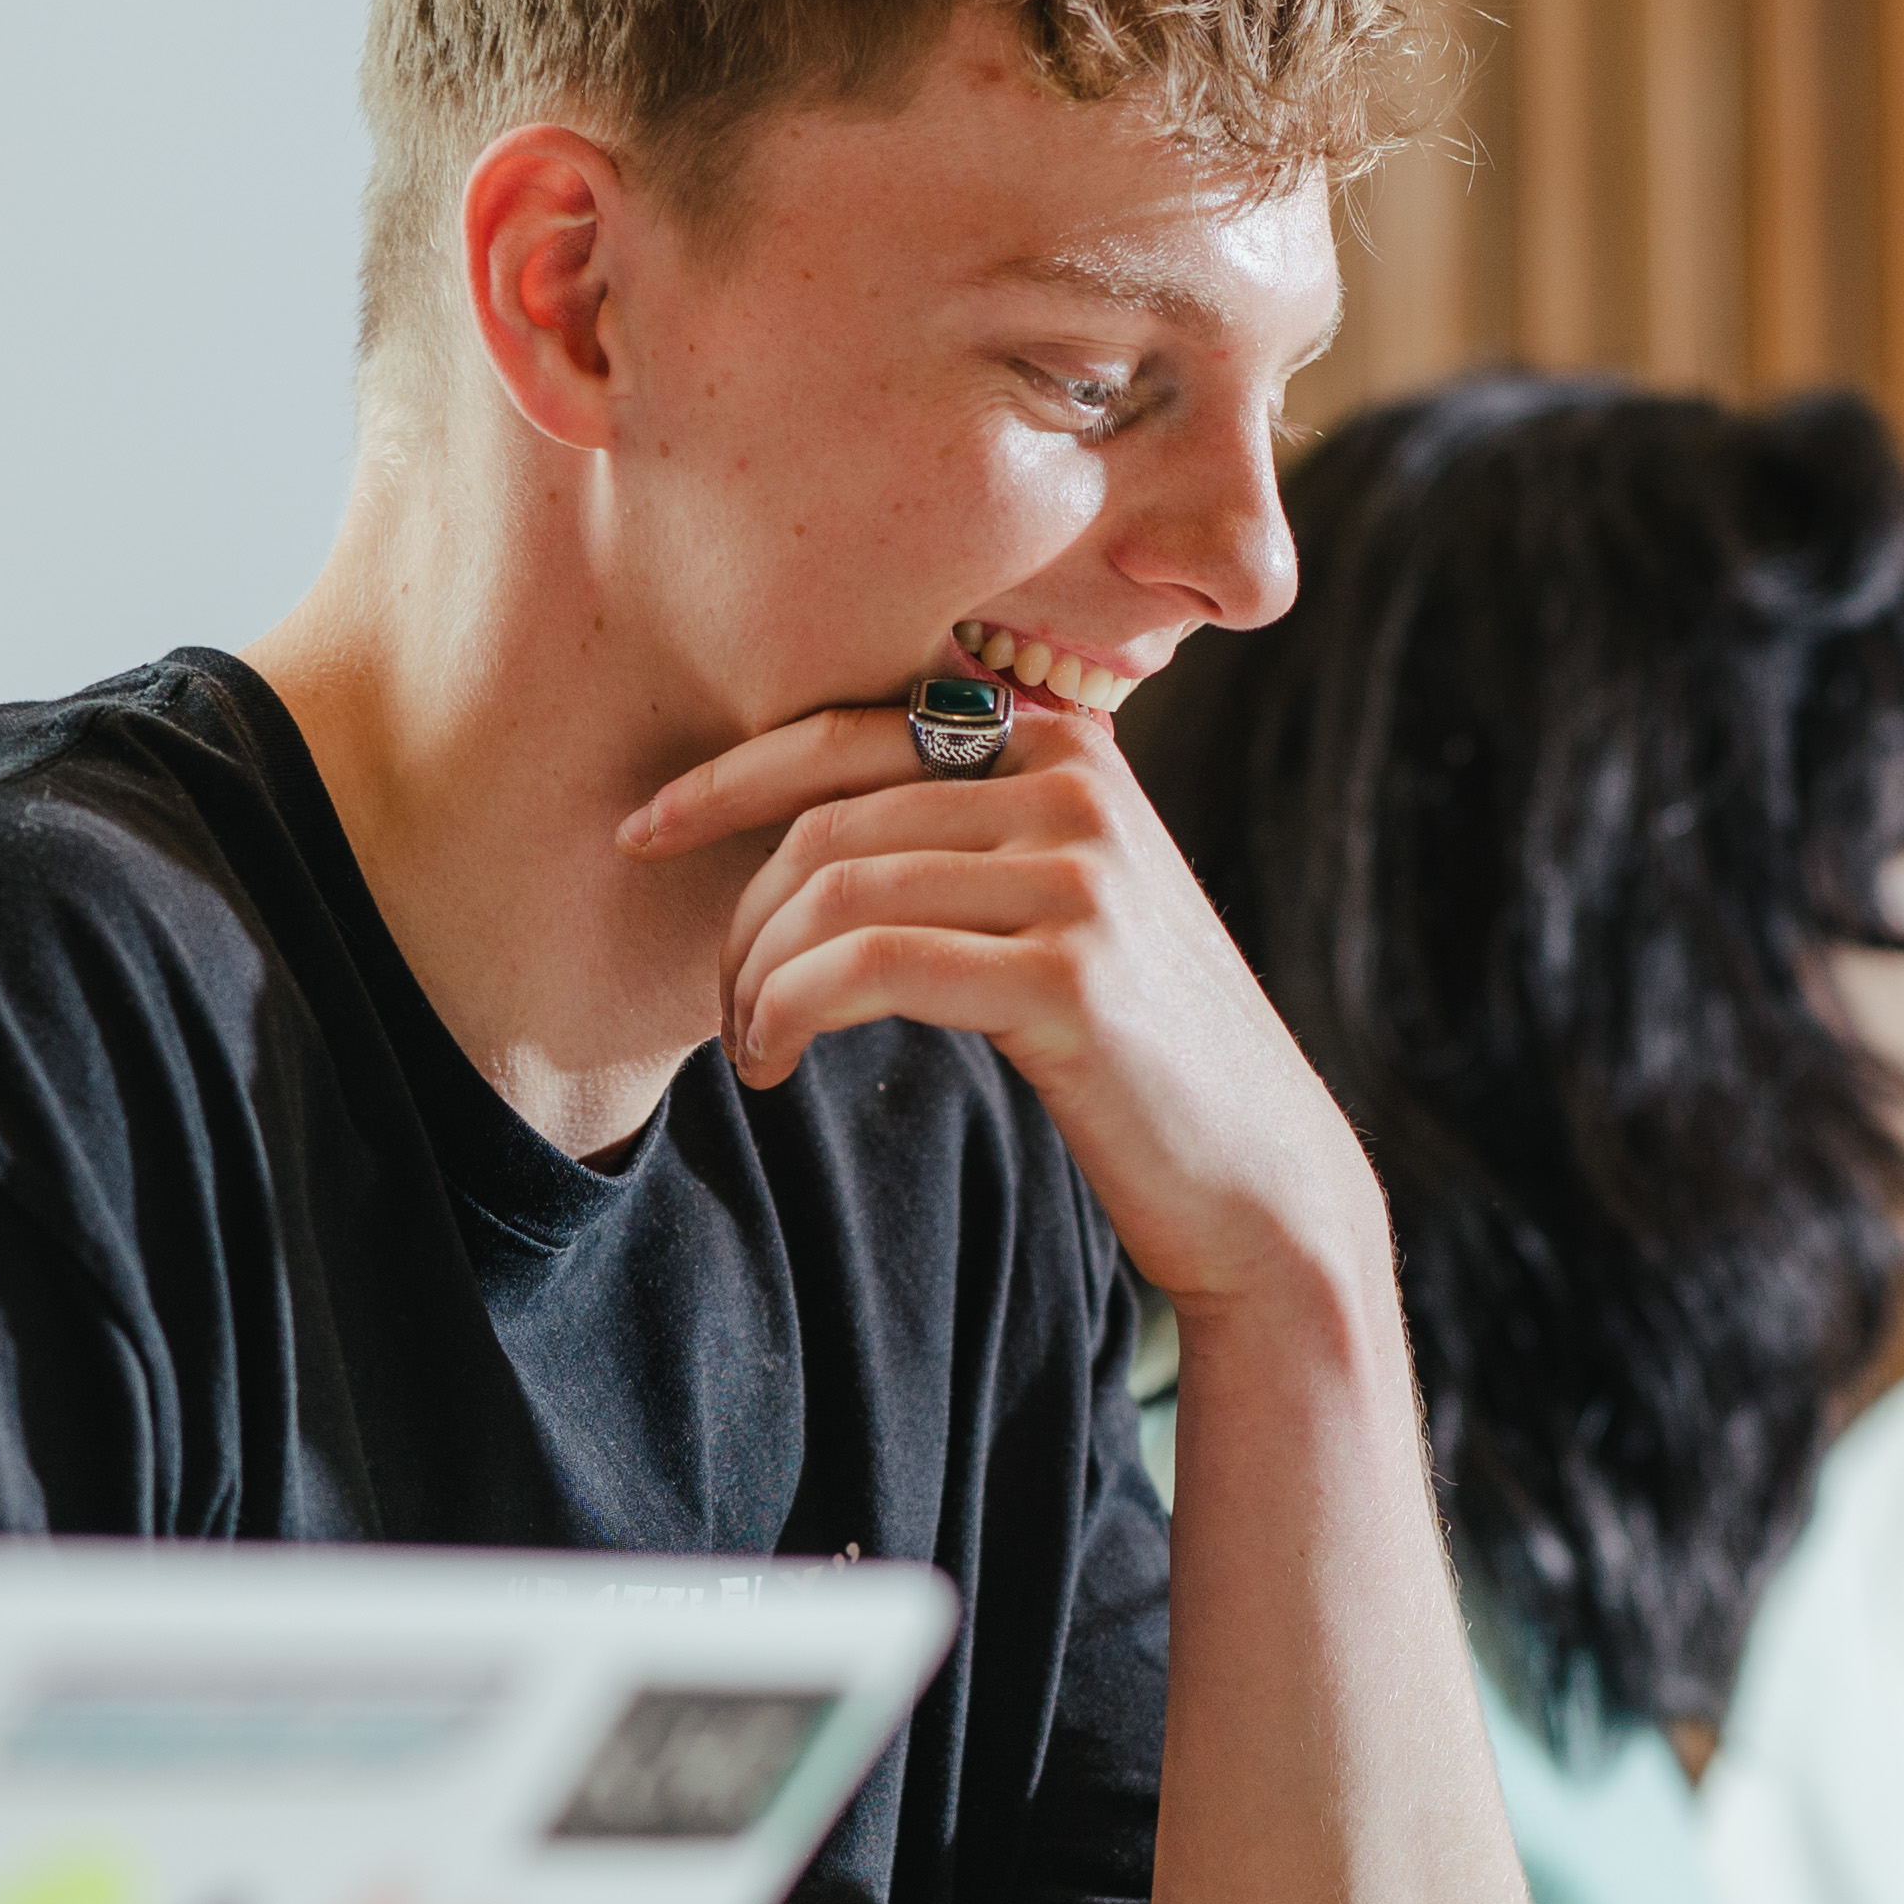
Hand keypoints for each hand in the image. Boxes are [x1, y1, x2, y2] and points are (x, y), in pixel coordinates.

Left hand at [621, 697, 1377, 1313]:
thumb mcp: (1068, 899)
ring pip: (836, 892)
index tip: (644, 834)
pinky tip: (776, 1060)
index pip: (850, 730)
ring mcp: (1080, 873)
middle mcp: (1077, 784)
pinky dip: (789, 1010)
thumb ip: (970, 831)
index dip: (726, 779)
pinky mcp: (1069, 974)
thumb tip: (797, 818)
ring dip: (756, 976)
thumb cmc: (1138, 1048)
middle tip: (719, 998)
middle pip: (829, 818)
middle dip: (741, 912)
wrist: (1259, 1173)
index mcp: (1066, 743)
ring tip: (749, 1043)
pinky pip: (867, 966)